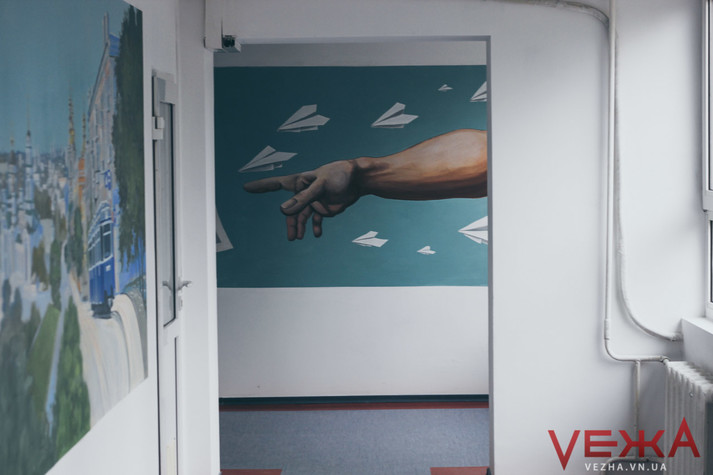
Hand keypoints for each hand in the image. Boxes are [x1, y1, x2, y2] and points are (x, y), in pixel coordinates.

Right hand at [243, 159, 361, 239]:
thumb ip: (303, 199)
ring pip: (302, 217)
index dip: (261, 186)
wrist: (359, 180)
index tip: (246, 187)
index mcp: (300, 182)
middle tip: (291, 237)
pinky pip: (316, 220)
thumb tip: (283, 211)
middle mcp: (305, 192)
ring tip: (297, 238)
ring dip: (300, 228)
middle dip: (290, 223)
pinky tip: (317, 235)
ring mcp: (314, 201)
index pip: (277, 184)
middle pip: (291, 209)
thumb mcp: (321, 186)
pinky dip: (316, 228)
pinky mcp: (324, 208)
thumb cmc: (339, 175)